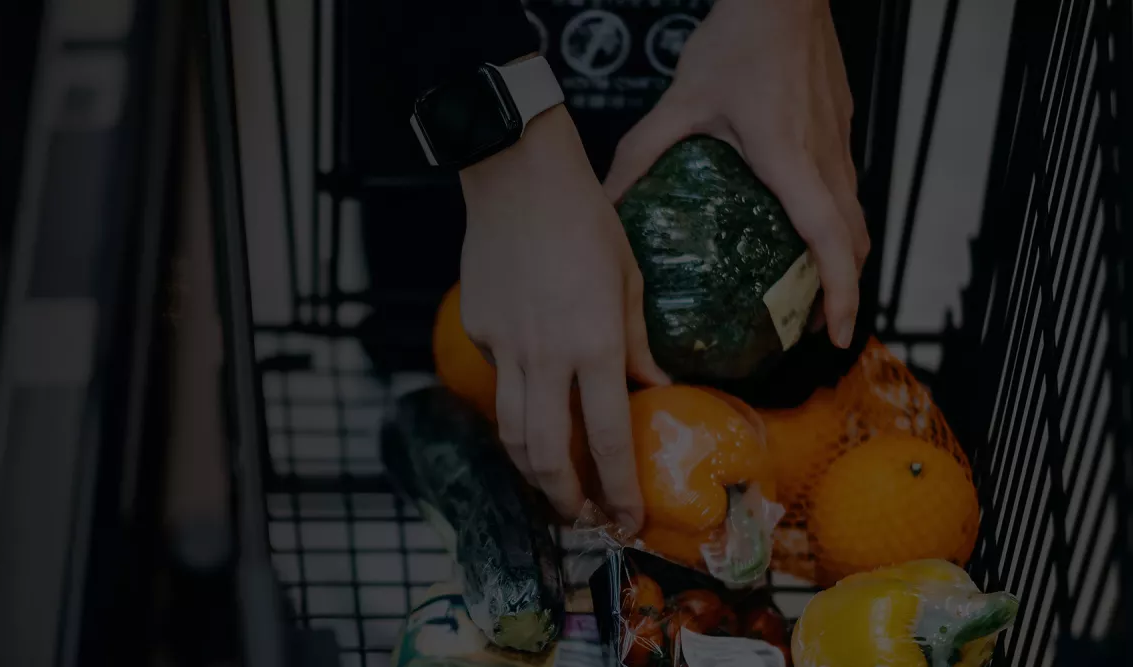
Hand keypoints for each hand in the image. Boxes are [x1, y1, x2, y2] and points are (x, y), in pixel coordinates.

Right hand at [459, 105, 670, 529]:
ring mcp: (505, 346)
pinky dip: (518, 399)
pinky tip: (534, 390)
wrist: (518, 176)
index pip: (608, 439)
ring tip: (553, 482)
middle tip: (581, 514)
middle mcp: (546, 356)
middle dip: (564, 497)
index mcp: (594, 344)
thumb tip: (654, 386)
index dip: (618, 489)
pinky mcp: (478, 330)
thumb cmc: (586, 220)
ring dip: (532, 469)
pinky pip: (500, 380)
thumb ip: (637, 342)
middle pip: (546, 454)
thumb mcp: (630, 280)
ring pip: (512, 432)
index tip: (626, 519)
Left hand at [603, 0, 868, 346]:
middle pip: (854, 241)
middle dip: (841, 291)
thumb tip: (606, 205)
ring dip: (842, 257)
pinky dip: (836, 221)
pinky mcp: (840, 127)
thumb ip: (642, 155)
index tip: (836, 336)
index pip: (831, 240)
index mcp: (791, 160)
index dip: (840, 295)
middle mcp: (826, 158)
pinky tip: (800, 225)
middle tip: (812, 326)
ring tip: (809, 287)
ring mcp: (839, 142)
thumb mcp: (679, 102)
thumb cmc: (738, 41)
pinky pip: (847, 187)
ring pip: (856, 215)